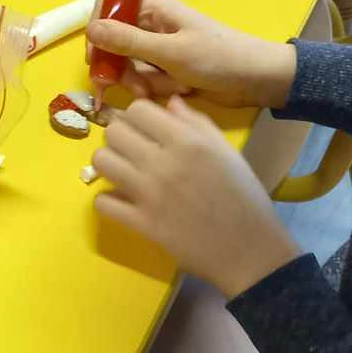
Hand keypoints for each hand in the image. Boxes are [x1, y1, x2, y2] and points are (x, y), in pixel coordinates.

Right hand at [89, 0, 296, 108]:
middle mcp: (153, 24)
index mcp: (155, 8)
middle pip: (114, 42)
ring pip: (129, 64)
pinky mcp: (168, 69)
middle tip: (130, 86)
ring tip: (161, 91)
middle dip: (120, 67)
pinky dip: (155, 88)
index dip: (98, 32)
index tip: (96, 58)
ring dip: (140, 81)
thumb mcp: (171, 52)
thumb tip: (90, 28)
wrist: (257, 81)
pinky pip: (146, 78)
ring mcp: (160, 48)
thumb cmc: (218, 59)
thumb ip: (129, 42)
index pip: (109, 8)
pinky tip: (176, 92)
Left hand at [92, 97, 300, 297]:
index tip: (146, 129)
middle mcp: (164, 162)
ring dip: (110, 164)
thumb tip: (170, 103)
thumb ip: (197, 123)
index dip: (138, 116)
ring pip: (102, 162)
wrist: (250, 249)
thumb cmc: (244, 197)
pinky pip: (103, 202)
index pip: (138, 109)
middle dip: (121, 137)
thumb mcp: (228, 152)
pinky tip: (124, 201)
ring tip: (124, 172)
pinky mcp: (141, 223)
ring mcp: (149, 194)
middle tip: (133, 150)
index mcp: (188, 141)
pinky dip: (109, 200)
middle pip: (114, 132)